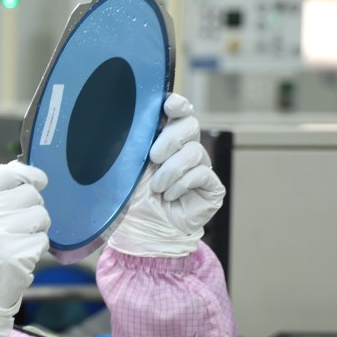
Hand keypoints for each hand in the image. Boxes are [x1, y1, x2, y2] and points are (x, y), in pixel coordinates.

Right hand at [0, 162, 49, 336]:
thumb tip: (21, 172)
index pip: (8, 173)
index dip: (29, 175)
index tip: (39, 181)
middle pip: (30, 195)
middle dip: (32, 210)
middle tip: (18, 229)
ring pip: (41, 216)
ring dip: (36, 231)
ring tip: (17, 245)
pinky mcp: (16, 255)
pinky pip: (42, 241)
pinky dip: (36, 251)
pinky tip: (19, 260)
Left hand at [109, 94, 225, 257]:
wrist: (143, 232)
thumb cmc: (132, 200)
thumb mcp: (125, 170)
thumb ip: (131, 146)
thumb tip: (124, 122)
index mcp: (163, 140)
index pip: (177, 113)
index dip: (177, 105)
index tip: (170, 104)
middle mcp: (184, 150)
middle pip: (190, 125)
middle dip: (171, 139)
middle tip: (154, 156)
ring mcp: (200, 167)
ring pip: (195, 151)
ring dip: (171, 170)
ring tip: (157, 188)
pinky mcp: (211, 187)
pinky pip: (202, 174)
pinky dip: (182, 185)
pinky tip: (170, 197)